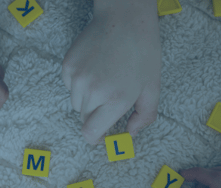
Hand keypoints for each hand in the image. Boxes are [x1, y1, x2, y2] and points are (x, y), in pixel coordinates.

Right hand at [61, 0, 160, 143]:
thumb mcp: (153, 87)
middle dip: (96, 115)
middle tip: (111, 98)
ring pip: (77, 102)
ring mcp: (77, 78)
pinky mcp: (68, 66)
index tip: (103, 134)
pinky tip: (95, 68)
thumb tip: (130, 134)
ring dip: (88, 99)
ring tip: (104, 79)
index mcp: (116, 99)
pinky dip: (80, 83)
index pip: (91, 133)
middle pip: (84, 119)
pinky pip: (70, 86)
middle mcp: (93, 91)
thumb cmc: (143, 51)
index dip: (96, 137)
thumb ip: (144, 116)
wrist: (124, 18)